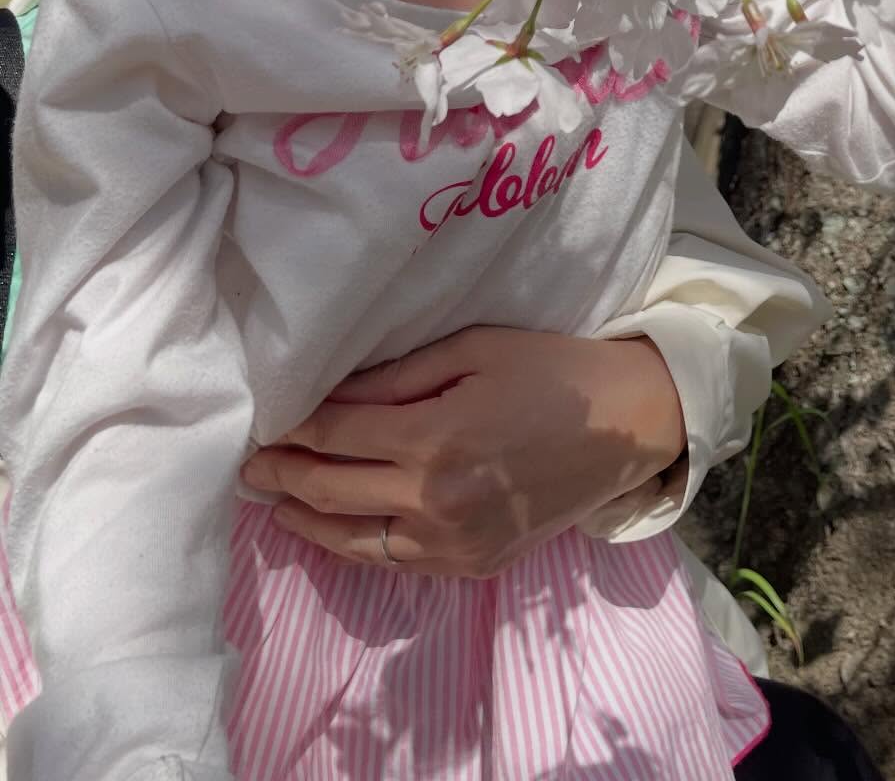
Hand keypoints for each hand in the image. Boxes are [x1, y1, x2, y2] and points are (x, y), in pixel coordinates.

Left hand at [238, 326, 684, 576]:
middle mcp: (435, 501)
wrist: (625, 426)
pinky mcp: (470, 566)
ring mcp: (452, 544)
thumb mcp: (473, 350)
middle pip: (330, 490)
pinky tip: (332, 525)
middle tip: (248, 463)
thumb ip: (397, 377)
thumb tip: (329, 393)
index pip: (336, 434)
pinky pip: (393, 560)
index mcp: (434, 439)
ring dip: (303, 519)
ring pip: (352, 540)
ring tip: (271, 500)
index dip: (293, 427)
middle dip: (281, 474)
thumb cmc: (550, 371)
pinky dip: (352, 543)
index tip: (263, 417)